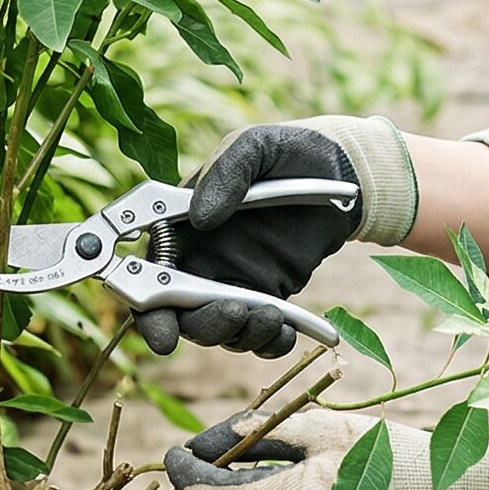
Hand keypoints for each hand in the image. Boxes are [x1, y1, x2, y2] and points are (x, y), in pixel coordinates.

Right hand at [132, 123, 362, 358]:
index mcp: (181, 225)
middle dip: (202, 326)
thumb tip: (199, 217)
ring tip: (271, 316)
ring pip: (219, 328)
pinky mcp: (269, 294)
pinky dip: (270, 342)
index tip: (164, 335)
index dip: (148, 309)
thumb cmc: (286, 151)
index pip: (150, 271)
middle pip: (182, 313)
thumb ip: (226, 173)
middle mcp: (201, 258)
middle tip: (234, 312)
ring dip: (239, 333)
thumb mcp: (254, 147)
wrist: (340, 168)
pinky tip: (287, 331)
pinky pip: (260, 333)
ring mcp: (234, 280)